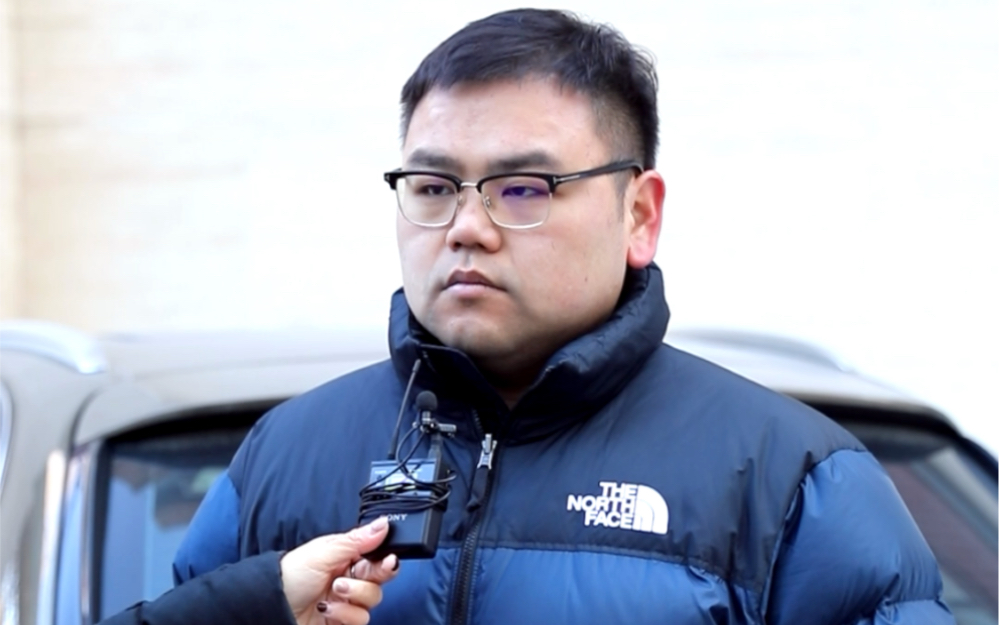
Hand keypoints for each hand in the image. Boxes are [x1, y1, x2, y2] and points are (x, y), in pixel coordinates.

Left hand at [280, 517, 398, 624]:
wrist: (272, 606)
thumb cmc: (291, 575)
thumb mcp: (324, 552)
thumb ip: (357, 540)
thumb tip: (383, 524)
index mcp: (347, 556)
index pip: (378, 555)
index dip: (386, 558)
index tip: (389, 559)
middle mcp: (350, 578)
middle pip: (381, 577)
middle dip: (373, 576)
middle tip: (358, 573)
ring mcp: (348, 600)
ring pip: (373, 599)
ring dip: (354, 595)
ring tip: (334, 590)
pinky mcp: (344, 620)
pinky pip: (361, 619)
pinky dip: (346, 614)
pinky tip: (328, 609)